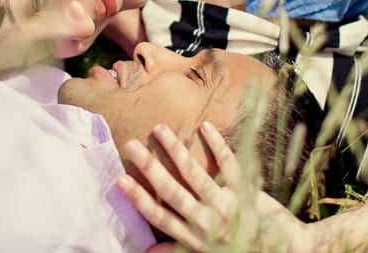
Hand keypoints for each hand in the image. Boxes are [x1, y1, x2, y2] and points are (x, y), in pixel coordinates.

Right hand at [117, 122, 310, 251]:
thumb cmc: (242, 249)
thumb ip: (176, 249)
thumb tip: (146, 251)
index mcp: (194, 236)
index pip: (160, 216)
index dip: (139, 198)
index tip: (119, 180)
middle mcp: (206, 221)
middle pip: (172, 191)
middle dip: (150, 168)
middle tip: (131, 145)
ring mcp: (226, 205)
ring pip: (196, 175)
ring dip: (176, 151)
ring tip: (159, 129)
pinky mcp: (247, 192)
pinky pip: (229, 166)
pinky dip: (217, 146)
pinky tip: (204, 127)